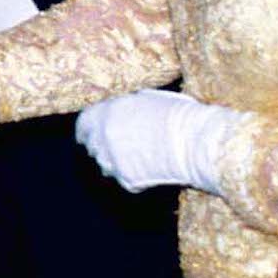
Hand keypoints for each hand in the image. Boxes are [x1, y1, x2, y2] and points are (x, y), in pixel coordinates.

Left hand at [73, 89, 239, 193]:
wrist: (194, 141)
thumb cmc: (178, 114)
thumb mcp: (146, 99)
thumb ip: (125, 107)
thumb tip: (120, 109)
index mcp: (106, 113)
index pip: (83, 124)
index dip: (88, 130)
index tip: (90, 134)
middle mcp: (103, 137)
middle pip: (93, 146)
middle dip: (102, 146)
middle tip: (121, 146)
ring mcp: (113, 160)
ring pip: (105, 165)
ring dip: (115, 162)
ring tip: (140, 157)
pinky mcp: (126, 179)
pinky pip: (124, 179)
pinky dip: (133, 177)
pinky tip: (151, 168)